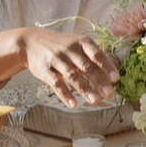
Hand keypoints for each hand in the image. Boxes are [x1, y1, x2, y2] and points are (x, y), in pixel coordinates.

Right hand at [0, 26, 120, 105]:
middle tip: (109, 94)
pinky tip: (74, 104)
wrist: (30, 42)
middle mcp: (70, 50)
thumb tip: (111, 73)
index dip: (107, 66)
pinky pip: (57, 84)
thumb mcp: (76, 43)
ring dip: (85, 89)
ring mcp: (57, 60)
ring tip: (95, 101)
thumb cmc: (60, 45)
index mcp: (81, 42)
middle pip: (86, 66)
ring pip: (73, 76)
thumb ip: (92, 55)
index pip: (97, 54)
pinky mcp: (45, 70)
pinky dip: (66, 95)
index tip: (115, 79)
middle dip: (99, 81)